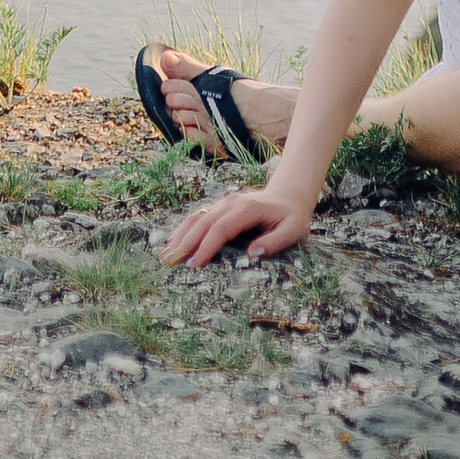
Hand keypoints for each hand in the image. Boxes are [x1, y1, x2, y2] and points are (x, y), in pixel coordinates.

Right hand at [161, 177, 318, 269]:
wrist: (290, 194)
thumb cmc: (292, 216)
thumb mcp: (294, 230)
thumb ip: (275, 241)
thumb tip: (252, 253)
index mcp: (247, 209)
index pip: (221, 228)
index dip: (207, 246)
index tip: (195, 264)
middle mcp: (231, 203)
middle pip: (203, 222)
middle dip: (185, 243)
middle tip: (169, 263)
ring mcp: (224, 203)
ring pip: (197, 217)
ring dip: (180, 235)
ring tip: (165, 255)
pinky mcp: (220, 207)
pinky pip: (198, 216)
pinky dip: (184, 228)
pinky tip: (173, 241)